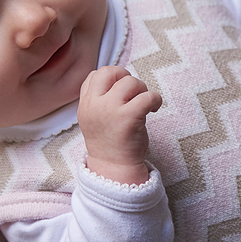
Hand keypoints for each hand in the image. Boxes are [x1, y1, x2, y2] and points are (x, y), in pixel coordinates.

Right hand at [78, 66, 162, 184]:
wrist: (114, 169)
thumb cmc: (109, 143)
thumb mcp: (94, 118)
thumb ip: (99, 99)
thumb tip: (118, 78)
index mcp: (85, 104)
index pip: (94, 75)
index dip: (111, 79)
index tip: (120, 92)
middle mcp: (95, 105)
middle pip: (110, 72)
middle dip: (126, 77)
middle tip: (134, 92)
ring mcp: (111, 110)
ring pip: (131, 82)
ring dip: (143, 89)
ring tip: (144, 104)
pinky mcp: (129, 117)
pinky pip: (148, 96)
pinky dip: (156, 99)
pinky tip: (154, 109)